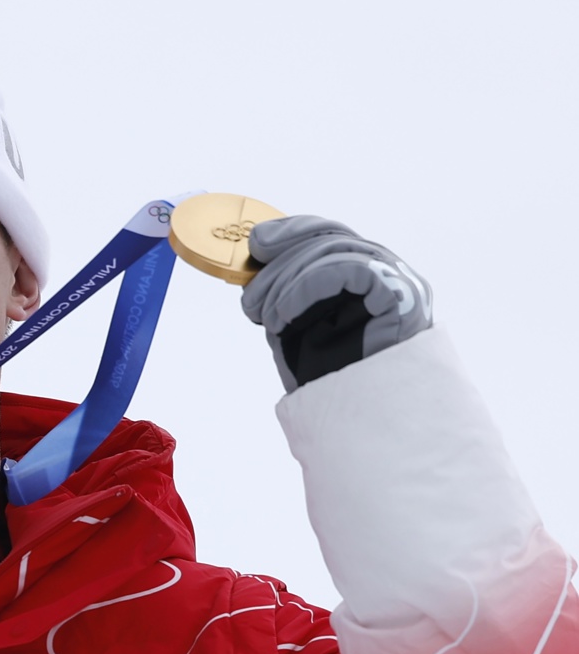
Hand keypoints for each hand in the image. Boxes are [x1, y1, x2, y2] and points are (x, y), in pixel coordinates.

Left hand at [241, 216, 432, 392]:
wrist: (359, 422)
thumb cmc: (330, 378)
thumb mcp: (299, 322)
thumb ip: (287, 287)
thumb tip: (257, 248)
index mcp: (370, 274)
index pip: (332, 234)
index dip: (292, 231)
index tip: (257, 243)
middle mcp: (392, 273)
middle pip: (332, 238)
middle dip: (281, 259)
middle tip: (250, 293)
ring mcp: (402, 282)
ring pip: (335, 251)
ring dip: (286, 280)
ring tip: (261, 314)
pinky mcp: (402, 295)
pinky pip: (347, 269)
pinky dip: (305, 287)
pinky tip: (282, 314)